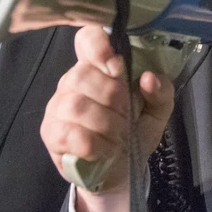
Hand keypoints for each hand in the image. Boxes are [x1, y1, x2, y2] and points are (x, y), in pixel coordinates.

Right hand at [41, 26, 172, 211]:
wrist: (119, 172)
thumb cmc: (134, 132)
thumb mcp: (156, 112)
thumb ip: (160, 92)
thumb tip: (149, 78)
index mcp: (97, 66)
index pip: (87, 38)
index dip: (98, 45)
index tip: (116, 65)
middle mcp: (72, 80)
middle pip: (83, 75)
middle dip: (114, 99)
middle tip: (127, 116)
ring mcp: (57, 107)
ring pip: (77, 105)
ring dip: (105, 124)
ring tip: (119, 136)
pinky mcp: (51, 133)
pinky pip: (68, 133)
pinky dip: (93, 144)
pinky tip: (104, 150)